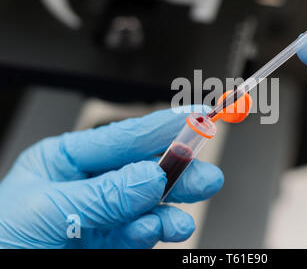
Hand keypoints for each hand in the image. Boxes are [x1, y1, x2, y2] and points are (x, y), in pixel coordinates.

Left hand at [0, 106, 223, 247]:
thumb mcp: (46, 210)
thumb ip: (103, 194)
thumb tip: (150, 176)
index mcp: (68, 160)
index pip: (124, 137)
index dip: (164, 126)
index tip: (197, 117)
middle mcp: (90, 186)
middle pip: (145, 170)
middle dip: (178, 172)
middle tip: (205, 176)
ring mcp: (103, 216)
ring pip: (149, 205)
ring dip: (169, 210)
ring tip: (180, 220)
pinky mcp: (111, 245)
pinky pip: (140, 234)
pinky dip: (152, 233)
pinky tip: (155, 230)